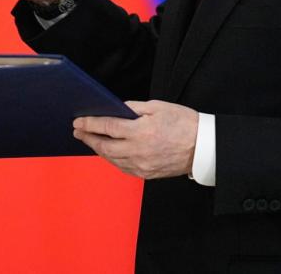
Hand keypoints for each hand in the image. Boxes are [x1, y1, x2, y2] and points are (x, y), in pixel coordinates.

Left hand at [73, 100, 198, 178]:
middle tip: (77, 131)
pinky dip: (111, 158)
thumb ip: (133, 108)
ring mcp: (142, 165)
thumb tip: (115, 109)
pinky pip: (122, 167)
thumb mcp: (157, 107)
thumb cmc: (183, 123)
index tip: (78, 121)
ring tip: (89, 140)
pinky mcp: (146, 174)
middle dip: (88, 137)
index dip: (90, 123)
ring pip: (111, 158)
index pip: (108, 126)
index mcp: (142, 131)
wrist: (203, 148)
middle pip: (105, 146)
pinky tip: (107, 151)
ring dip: (97, 149)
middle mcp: (139, 151)